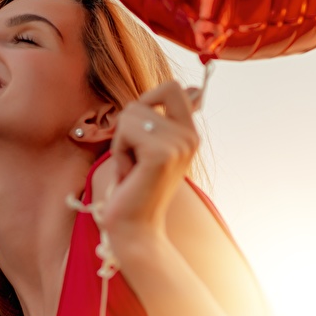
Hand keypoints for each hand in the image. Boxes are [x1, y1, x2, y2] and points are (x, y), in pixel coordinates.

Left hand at [103, 81, 200, 246]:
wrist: (135, 228)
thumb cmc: (136, 189)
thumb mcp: (153, 148)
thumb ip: (167, 119)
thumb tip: (196, 89)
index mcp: (190, 134)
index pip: (172, 87)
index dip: (146, 101)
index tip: (141, 133)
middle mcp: (190, 137)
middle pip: (145, 98)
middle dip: (128, 125)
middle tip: (133, 156)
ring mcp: (178, 145)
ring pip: (131, 114)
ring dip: (121, 142)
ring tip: (132, 169)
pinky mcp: (161, 155)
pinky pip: (126, 131)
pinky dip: (119, 152)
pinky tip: (129, 174)